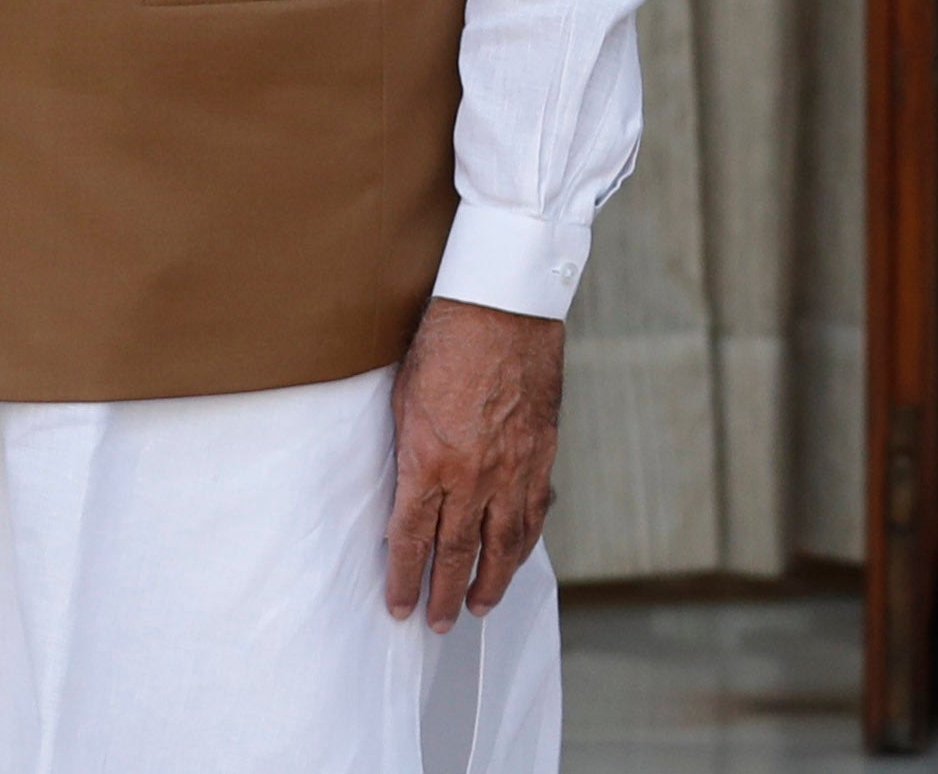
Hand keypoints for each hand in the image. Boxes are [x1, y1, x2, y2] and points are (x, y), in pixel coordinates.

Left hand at [385, 296, 563, 630]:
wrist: (501, 312)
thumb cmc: (442, 345)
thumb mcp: (403, 400)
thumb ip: (407, 453)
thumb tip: (404, 493)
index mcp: (428, 461)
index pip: (411, 536)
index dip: (403, 576)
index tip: (397, 605)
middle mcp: (472, 476)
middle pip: (455, 552)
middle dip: (443, 593)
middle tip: (436, 624)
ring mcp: (512, 471)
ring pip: (501, 545)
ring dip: (488, 582)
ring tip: (476, 608)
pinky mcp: (541, 459)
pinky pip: (532, 517)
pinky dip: (522, 547)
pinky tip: (513, 562)